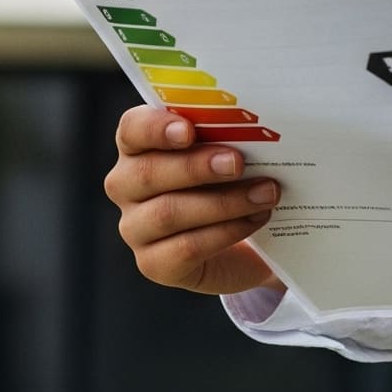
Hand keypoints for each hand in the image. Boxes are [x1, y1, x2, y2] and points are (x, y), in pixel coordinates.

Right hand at [102, 105, 286, 297]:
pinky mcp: (154, 263)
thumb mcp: (223, 150)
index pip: (132, 129)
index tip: (188, 130)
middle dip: (196, 166)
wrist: (237, 241)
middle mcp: (126, 186)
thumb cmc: (225, 180)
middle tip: (238, 163)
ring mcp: (135, 228)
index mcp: (137, 146)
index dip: (155, 128)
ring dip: (223, 202)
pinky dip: (226, 231)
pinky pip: (186, 247)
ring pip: (168, 212)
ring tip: (265, 193)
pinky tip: (254, 219)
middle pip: (147, 173)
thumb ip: (226, 135)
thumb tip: (256, 128)